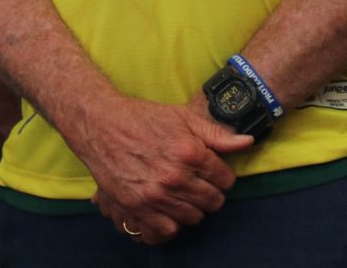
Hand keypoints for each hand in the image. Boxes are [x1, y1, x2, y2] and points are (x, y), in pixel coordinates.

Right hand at [80, 96, 251, 244]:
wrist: (99, 125)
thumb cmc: (142, 118)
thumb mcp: (182, 117)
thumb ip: (216, 134)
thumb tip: (247, 143)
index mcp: (190, 152)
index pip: (226, 180)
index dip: (220, 174)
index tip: (209, 171)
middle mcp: (175, 176)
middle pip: (213, 202)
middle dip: (209, 192)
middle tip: (196, 183)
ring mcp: (156, 194)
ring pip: (194, 217)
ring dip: (191, 207)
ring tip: (181, 194)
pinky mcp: (138, 206)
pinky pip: (168, 229)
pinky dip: (170, 221)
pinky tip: (166, 207)